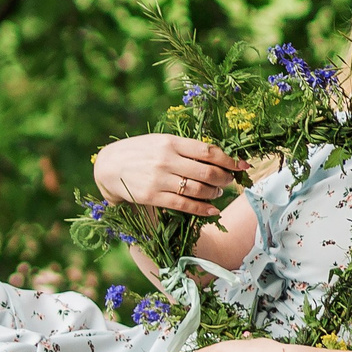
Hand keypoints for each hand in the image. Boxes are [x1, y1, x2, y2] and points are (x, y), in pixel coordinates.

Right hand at [93, 134, 243, 216]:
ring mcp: (159, 179)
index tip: (242, 165)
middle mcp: (167, 159)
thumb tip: (216, 156)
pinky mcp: (152, 196)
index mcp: (171, 141)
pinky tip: (213, 211)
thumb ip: (185, 147)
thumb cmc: (140, 151)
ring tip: (218, 193)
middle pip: (207, 171)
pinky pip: (183, 205)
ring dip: (214, 193)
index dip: (229, 159)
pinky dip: (202, 209)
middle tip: (230, 181)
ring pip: (198, 189)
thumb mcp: (161, 141)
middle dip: (225, 178)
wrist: (109, 166)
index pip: (208, 151)